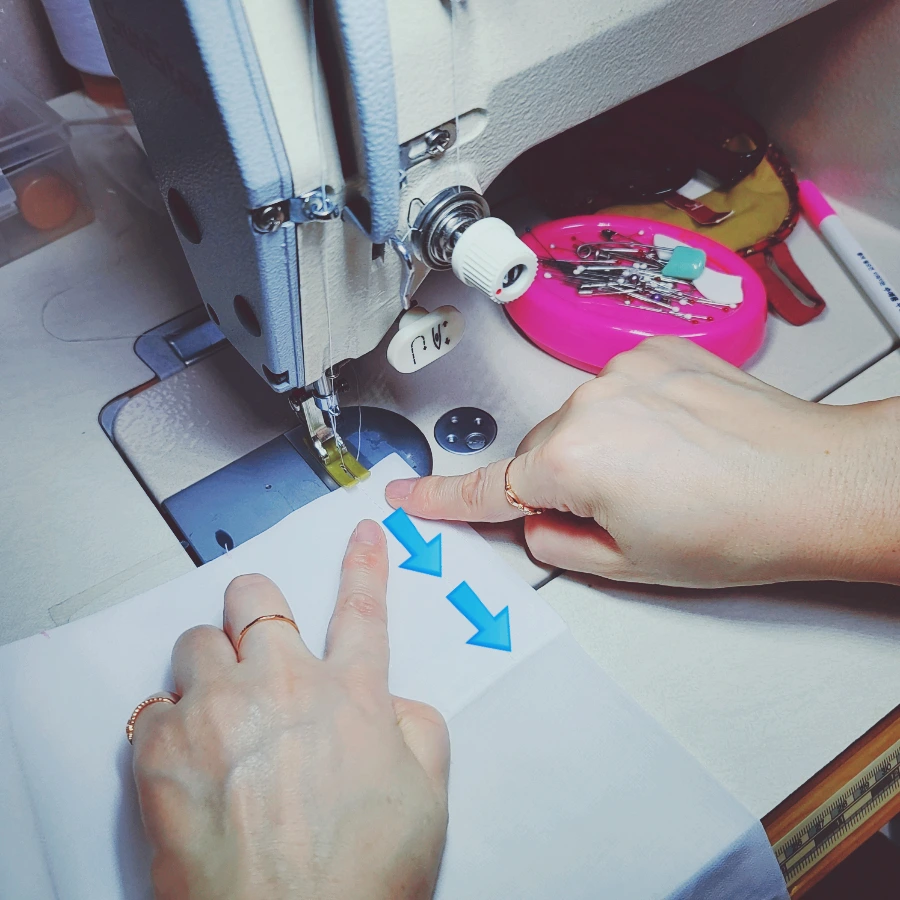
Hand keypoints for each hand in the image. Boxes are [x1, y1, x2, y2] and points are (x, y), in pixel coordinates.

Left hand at [130, 520, 449, 899]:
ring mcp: (218, 709)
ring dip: (209, 667)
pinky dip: (171, 725)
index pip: (362, 609)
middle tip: (255, 638)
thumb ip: (419, 731)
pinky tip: (189, 763)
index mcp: (351, 694)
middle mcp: (283, 684)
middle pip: (256, 598)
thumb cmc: (359, 878)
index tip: (362, 534)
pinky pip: (155, 706)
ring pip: (197, 642)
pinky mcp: (163, 748)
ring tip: (220, 716)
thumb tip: (396, 704)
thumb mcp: (426, 799)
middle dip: (255, 607)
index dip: (365, 565)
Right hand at [386, 336, 899, 587]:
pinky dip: (631, 416)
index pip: (488, 487)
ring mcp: (624, 370)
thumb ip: (556, 543)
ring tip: (664, 475)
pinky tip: (675, 439)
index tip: (405, 494)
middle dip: (560, 484)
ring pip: (578, 418)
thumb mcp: (627, 565)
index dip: (440, 497)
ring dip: (599, 447)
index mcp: (572, 461)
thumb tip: (536, 521)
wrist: (815, 482)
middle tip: (622, 512)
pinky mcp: (656, 350)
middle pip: (539, 452)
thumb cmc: (738, 529)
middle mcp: (588, 403)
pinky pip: (615, 389)